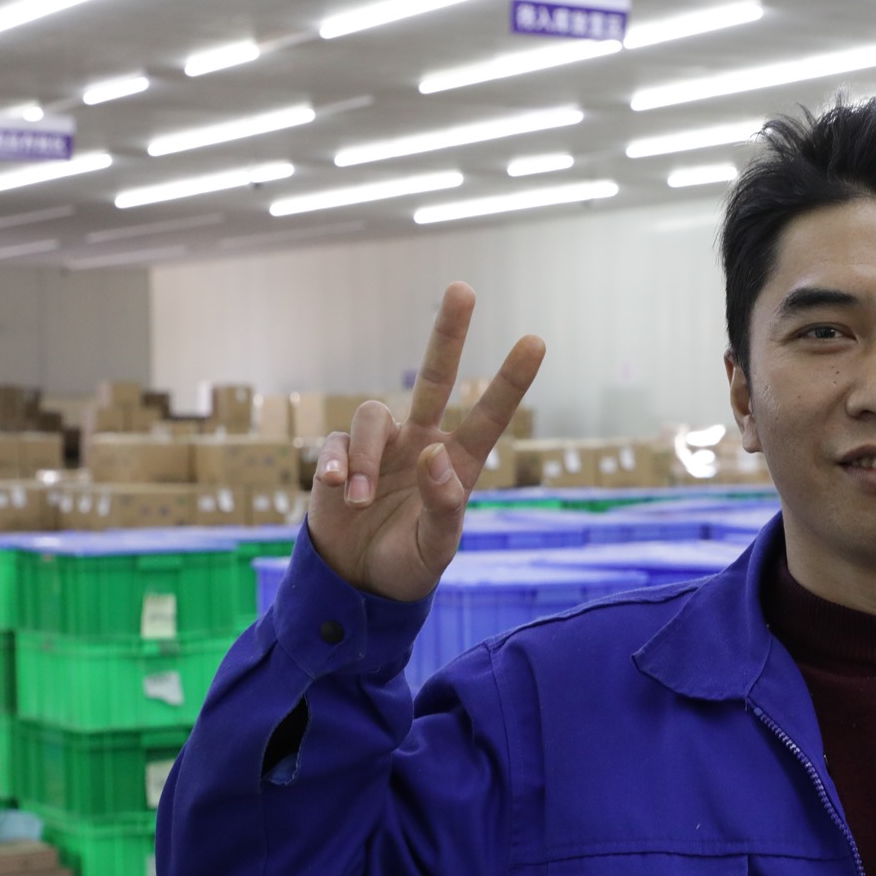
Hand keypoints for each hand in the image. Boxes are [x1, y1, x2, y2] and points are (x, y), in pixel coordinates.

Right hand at [308, 282, 543, 601]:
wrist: (358, 585)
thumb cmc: (408, 565)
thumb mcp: (435, 545)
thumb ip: (442, 504)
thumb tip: (435, 455)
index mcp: (457, 464)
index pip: (489, 415)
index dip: (511, 380)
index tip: (536, 340)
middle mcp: (422, 445)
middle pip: (435, 377)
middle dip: (448, 335)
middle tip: (463, 289)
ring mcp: (381, 447)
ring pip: (374, 416)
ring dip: (367, 456)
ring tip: (362, 499)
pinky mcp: (342, 457)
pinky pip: (339, 442)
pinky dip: (341, 464)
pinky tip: (342, 490)